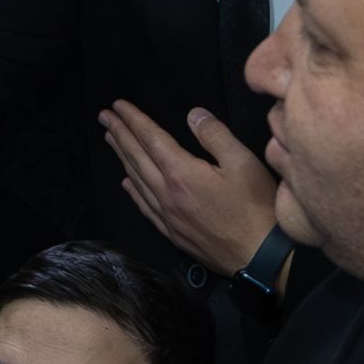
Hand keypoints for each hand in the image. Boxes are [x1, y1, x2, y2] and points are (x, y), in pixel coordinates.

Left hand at [100, 101, 281, 278]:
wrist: (259, 257)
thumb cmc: (256, 207)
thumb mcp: (243, 162)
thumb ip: (215, 135)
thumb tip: (192, 114)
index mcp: (181, 173)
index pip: (151, 139)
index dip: (133, 120)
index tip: (117, 106)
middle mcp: (166, 194)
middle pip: (137, 158)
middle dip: (119, 134)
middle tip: (103, 116)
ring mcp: (167, 216)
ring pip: (136, 181)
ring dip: (122, 158)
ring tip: (111, 140)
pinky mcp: (172, 233)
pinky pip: (145, 206)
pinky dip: (133, 191)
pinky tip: (126, 183)